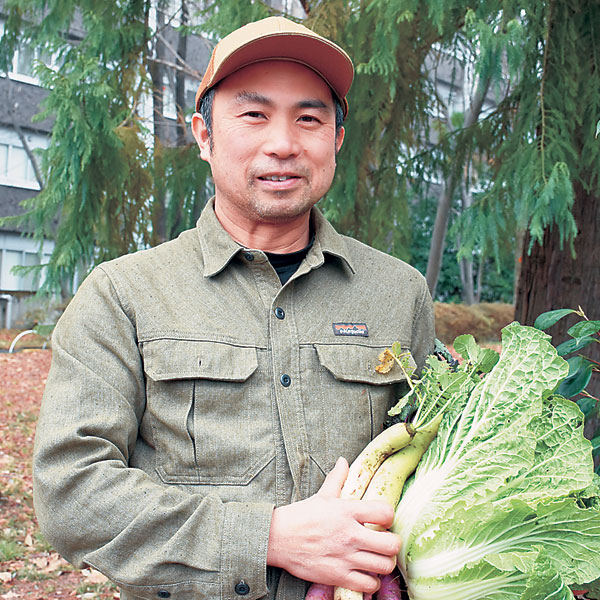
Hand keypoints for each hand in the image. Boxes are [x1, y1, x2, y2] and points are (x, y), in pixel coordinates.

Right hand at [267, 457, 400, 593]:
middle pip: (392, 544)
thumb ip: (338, 478)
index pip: (385, 512)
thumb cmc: (301, 516)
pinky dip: (371, 582)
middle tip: (386, 542)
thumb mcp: (322, 495)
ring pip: (384, 566)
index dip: (389, 516)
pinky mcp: (338, 576)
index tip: (383, 520)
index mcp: (347, 511)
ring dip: (384, 563)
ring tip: (377, 558)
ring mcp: (345, 557)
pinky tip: (365, 574)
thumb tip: (343, 461)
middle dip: (393, 543)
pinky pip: (368, 585)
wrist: (278, 538)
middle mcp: (350, 535)